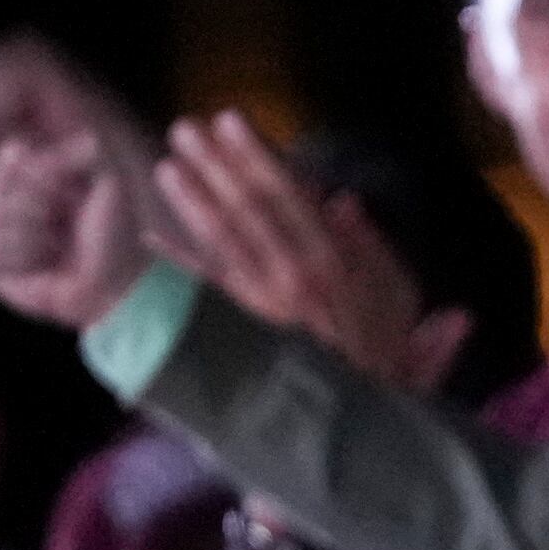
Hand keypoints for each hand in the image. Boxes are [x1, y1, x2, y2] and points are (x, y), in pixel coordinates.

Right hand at [0, 132, 153, 330]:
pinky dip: (25, 258)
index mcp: (28, 177)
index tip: (74, 190)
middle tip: (65, 223)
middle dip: (40, 203)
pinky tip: (43, 267)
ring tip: (57, 247)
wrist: (116, 282)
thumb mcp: (105, 182)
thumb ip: (71, 156)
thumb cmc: (115, 233)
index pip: (13, 158)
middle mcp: (4, 201)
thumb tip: (46, 140)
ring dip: (36, 233)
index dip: (44, 172)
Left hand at [158, 113, 467, 390]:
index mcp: (334, 263)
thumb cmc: (386, 362)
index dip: (258, 156)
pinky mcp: (240, 333)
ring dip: (194, 201)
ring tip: (169, 164)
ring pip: (223, 243)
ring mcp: (261, 306)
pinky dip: (175, 266)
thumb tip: (345, 203)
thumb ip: (374, 252)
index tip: (233, 122)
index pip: (289, 196)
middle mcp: (293, 277)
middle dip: (217, 166)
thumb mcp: (399, 301)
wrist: (359, 428)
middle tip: (186, 128)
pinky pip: (203, 295)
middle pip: (249, 210)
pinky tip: (149, 237)